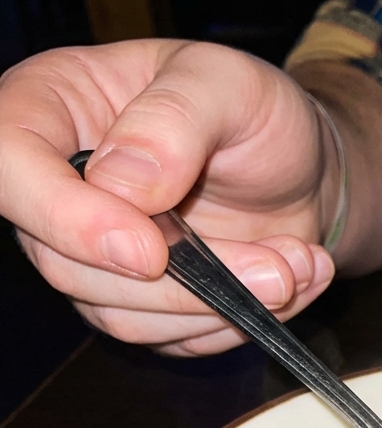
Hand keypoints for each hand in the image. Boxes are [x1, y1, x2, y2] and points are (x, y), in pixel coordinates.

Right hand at [0, 40, 337, 354]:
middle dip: (184, 282)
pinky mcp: (147, 306)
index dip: (68, 219)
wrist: (303, 172)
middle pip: (70, 266)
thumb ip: (174, 119)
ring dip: (224, 306)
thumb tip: (125, 182)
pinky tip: (289, 283)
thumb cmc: (256, 115)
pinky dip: (240, 323)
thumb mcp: (227, 84)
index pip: (11, 167)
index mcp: (54, 110)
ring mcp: (100, 257)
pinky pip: (176, 339)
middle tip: (277, 266)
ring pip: (126, 317)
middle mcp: (62, 191)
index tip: (151, 249)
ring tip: (295, 266)